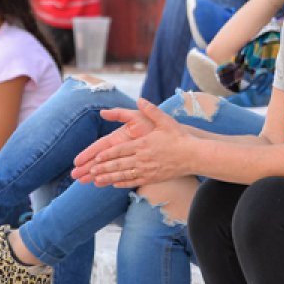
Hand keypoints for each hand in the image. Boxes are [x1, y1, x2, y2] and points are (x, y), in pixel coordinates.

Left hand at [72, 98, 193, 187]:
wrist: (194, 155)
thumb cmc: (180, 137)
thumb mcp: (166, 121)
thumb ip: (151, 110)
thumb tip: (140, 99)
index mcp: (143, 144)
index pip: (120, 150)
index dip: (106, 154)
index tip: (95, 158)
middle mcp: (143, 158)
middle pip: (118, 164)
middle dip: (102, 168)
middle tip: (89, 171)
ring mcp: (147, 169)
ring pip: (123, 175)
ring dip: (108, 178)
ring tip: (95, 181)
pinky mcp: (153, 177)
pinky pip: (134, 181)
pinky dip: (122, 183)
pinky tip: (114, 184)